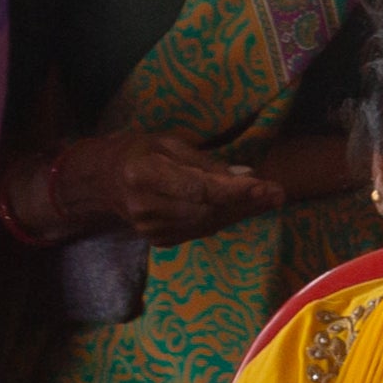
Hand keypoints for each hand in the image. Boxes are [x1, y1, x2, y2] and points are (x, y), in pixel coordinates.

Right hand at [41, 126, 281, 242]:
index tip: (266, 186)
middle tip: (279, 193)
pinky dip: (223, 219)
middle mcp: (146, 206)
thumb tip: (245, 175)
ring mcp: (150, 228)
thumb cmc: (139, 151)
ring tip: (268, 199)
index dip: (235, 190)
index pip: (199, 188)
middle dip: (247, 202)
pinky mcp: (158, 240)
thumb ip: (205, 161)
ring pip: (207, 224)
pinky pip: (199, 231)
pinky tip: (242, 208)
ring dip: (240, 212)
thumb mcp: (168, 142)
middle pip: (207, 210)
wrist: (102, 180)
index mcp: (145, 174)